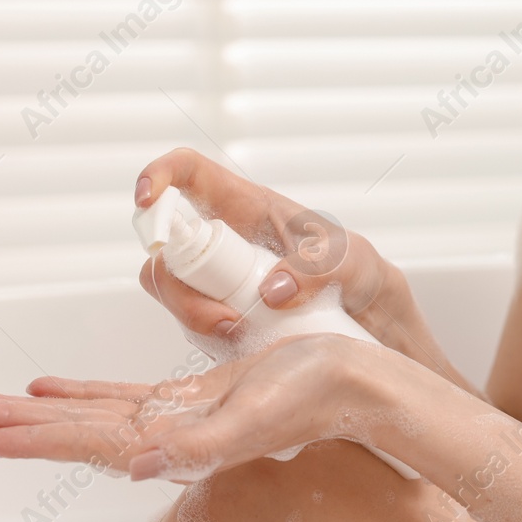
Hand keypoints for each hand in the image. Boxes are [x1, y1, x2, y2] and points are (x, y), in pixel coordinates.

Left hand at [0, 333, 393, 481]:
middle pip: (76, 427)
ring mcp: (176, 415)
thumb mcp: (256, 419)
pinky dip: (85, 391)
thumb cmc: (315, 399)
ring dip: (42, 408)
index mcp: (175, 441)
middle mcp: (166, 433)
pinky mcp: (191, 397)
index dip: (34, 439)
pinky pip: (123, 395)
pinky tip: (56, 386)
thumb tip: (139, 466)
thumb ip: (198, 449)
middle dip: (18, 422)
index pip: (87, 443)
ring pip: (92, 411)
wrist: (352, 385)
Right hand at [135, 149, 403, 343]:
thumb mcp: (355, 263)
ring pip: (171, 294)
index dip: (159, 175)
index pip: (191, 173)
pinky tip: (245, 348)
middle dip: (176, 287)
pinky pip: (190, 329)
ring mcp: (216, 285)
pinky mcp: (220, 322)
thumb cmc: (362, 278)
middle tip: (223, 318)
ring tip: (240, 334)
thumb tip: (269, 292)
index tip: (147, 199)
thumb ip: (320, 269)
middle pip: (166, 252)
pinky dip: (208, 341)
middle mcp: (223, 244)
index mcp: (249, 208)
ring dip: (193, 319)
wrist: (374, 332)